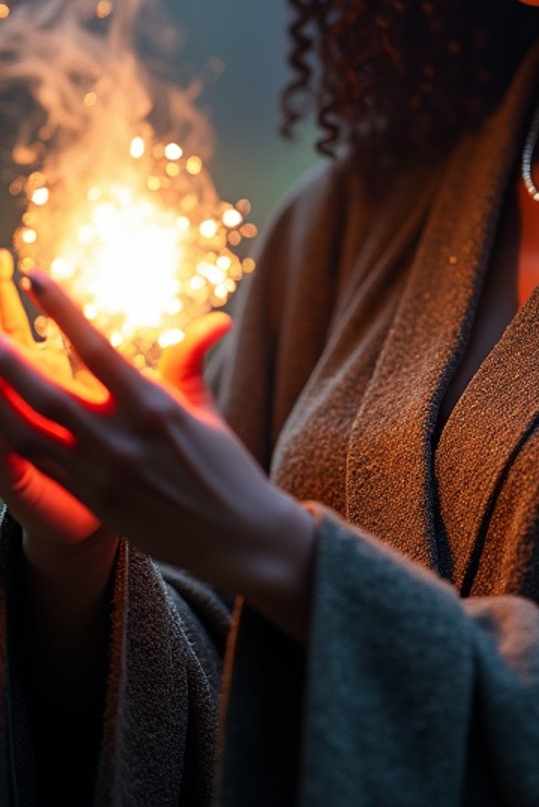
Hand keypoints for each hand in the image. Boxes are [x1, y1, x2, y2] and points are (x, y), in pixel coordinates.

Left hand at [0, 268, 310, 608]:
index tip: (35, 276)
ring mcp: (99, 474)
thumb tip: (217, 320)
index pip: (97, 348)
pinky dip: (9, 438)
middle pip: (47, 392)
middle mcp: (121, 440)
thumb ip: (189, 362)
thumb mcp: (206, 411)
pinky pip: (37, 463)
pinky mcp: (90, 500)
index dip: (62, 310)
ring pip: (28, 431)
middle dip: (7, 358)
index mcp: (154, 406)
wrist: (237, 540)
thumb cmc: (225, 469)